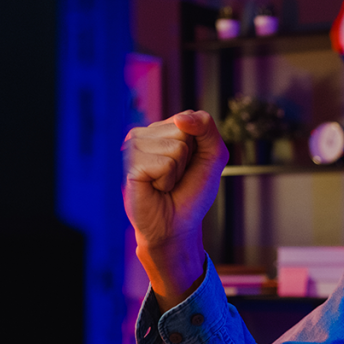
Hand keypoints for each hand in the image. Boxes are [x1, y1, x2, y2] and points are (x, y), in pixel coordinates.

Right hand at [123, 110, 228, 308]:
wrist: (175, 226)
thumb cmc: (191, 193)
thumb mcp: (212, 156)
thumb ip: (207, 128)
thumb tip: (180, 119)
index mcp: (162, 128)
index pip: (191, 117)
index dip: (200, 147)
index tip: (189, 165)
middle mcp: (145, 133)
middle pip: (183, 131)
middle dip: (188, 159)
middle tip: (175, 177)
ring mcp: (134, 147)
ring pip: (176, 147)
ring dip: (177, 172)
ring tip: (165, 183)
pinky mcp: (130, 164)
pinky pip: (165, 164)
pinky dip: (168, 181)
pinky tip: (156, 188)